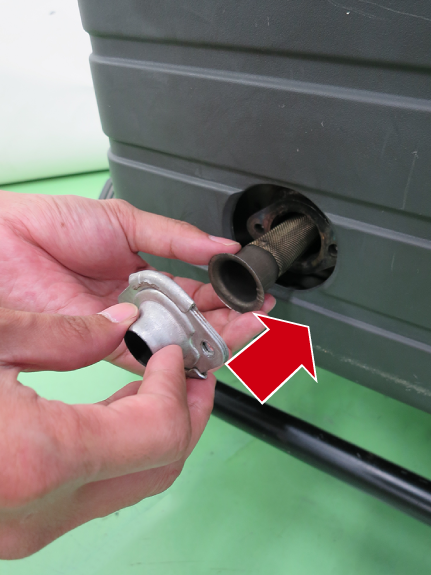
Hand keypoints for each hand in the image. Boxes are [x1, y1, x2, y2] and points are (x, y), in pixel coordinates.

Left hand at [0, 191, 274, 371]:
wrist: (7, 241)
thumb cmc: (54, 224)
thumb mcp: (127, 220)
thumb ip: (178, 239)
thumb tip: (221, 248)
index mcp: (145, 271)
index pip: (196, 290)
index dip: (227, 292)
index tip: (253, 291)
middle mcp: (138, 303)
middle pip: (193, 319)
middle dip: (231, 317)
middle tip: (261, 315)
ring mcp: (123, 325)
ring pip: (178, 339)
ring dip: (215, 336)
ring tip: (249, 328)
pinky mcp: (104, 344)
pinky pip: (148, 354)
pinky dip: (178, 353)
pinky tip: (205, 346)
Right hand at [0, 304, 219, 558]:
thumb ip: (66, 335)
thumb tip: (120, 326)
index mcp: (41, 459)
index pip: (160, 431)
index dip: (178, 386)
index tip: (173, 356)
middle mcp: (43, 510)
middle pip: (162, 467)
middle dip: (191, 412)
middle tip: (195, 373)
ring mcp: (33, 527)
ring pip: (135, 483)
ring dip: (160, 429)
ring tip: (162, 384)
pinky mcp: (25, 525)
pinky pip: (100, 489)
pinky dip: (125, 447)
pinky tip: (119, 409)